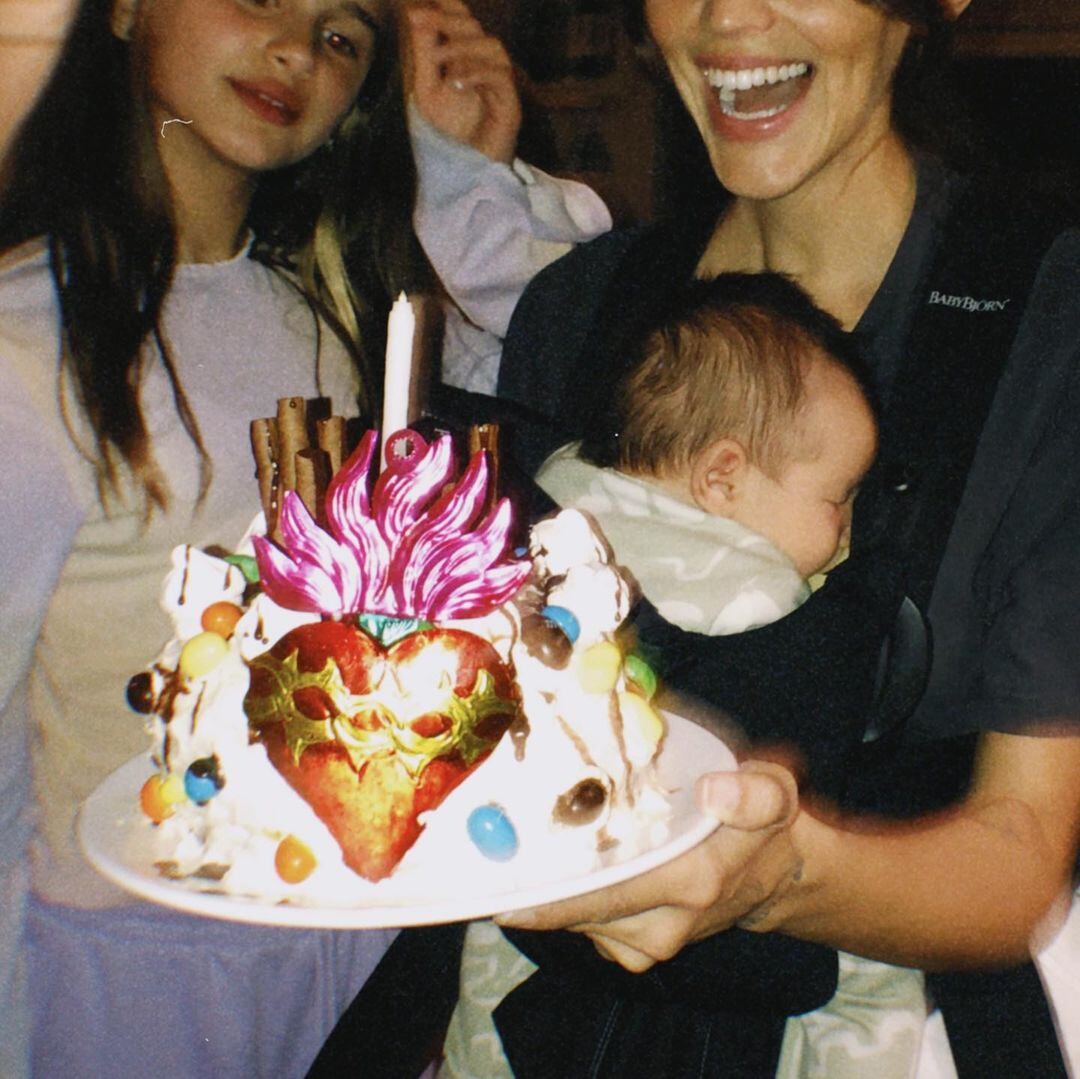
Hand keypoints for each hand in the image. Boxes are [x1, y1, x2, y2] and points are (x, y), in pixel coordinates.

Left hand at [401, 0, 520, 164]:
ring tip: (438, 60)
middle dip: (447, 20)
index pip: (463, 21)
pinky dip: (476, 74)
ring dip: (462, 48)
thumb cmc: (451, 134)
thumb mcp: (428, 91)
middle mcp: (488, 66)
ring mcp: (503, 86)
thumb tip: (416, 17)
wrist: (467, 172)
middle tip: (419, 20)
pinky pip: (501, 77)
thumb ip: (425, 57)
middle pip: (476, 28)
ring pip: (493, 48)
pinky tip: (455, 82)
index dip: (449, 6)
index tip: (424, 4)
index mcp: (469, 59)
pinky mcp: (511, 106)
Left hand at [496, 761, 803, 972]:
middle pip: (575, 909)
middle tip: (491, 847)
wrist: (773, 877)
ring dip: (546, 886)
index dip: (547, 895)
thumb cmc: (760, 822)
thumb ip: (753, 792)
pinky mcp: (635, 950)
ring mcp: (647, 944)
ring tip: (522, 844)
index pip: (605, 893)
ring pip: (574, 917)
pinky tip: (561, 864)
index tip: (497, 889)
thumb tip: (716, 792)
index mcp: (691, 881)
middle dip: (531, 881)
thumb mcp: (773, 791)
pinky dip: (564, 897)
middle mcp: (664, 924)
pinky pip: (583, 924)